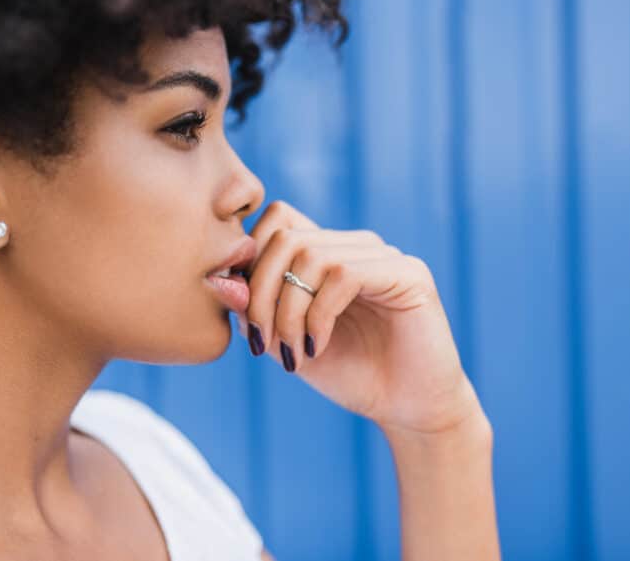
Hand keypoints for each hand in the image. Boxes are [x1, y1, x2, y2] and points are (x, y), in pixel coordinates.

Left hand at [238, 200, 483, 435]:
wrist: (407, 409)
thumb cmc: (349, 373)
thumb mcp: (285, 342)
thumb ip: (253, 311)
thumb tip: (221, 281)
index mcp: (327, 252)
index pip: (277, 220)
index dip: (250, 259)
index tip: (244, 313)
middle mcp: (354, 245)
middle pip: (285, 237)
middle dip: (261, 293)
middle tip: (262, 343)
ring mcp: (383, 255)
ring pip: (310, 256)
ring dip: (288, 312)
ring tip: (294, 353)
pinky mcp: (408, 273)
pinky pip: (343, 275)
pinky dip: (319, 314)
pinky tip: (319, 346)